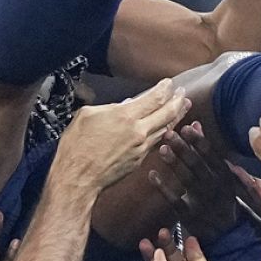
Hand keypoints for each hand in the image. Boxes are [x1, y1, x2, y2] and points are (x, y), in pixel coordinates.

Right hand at [56, 79, 190, 191]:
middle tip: (183, 94)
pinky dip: (164, 133)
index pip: (154, 98)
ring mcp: (141, 148)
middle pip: (168, 113)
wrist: (77, 177)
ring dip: (176, 117)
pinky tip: (165, 129)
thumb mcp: (87, 115)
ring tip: (182, 108)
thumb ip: (108, 107)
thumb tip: (122, 105)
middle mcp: (138, 132)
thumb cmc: (76, 147)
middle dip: (178, 101)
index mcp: (125, 116)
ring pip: (165, 129)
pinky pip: (156, 143)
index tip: (169, 83)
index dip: (165, 89)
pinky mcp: (139, 161)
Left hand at [148, 122, 238, 240]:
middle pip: (197, 165)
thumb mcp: (221, 174)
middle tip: (168, 134)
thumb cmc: (220, 197)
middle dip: (182, 148)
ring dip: (174, 163)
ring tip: (162, 149)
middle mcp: (215, 188)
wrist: (225, 234)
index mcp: (225, 177)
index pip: (211, 155)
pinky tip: (151, 174)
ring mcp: (203, 203)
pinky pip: (174, 200)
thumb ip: (207, 149)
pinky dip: (162, 187)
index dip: (198, 141)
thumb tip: (195, 123)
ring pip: (187, 180)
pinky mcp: (189, 216)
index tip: (186, 128)